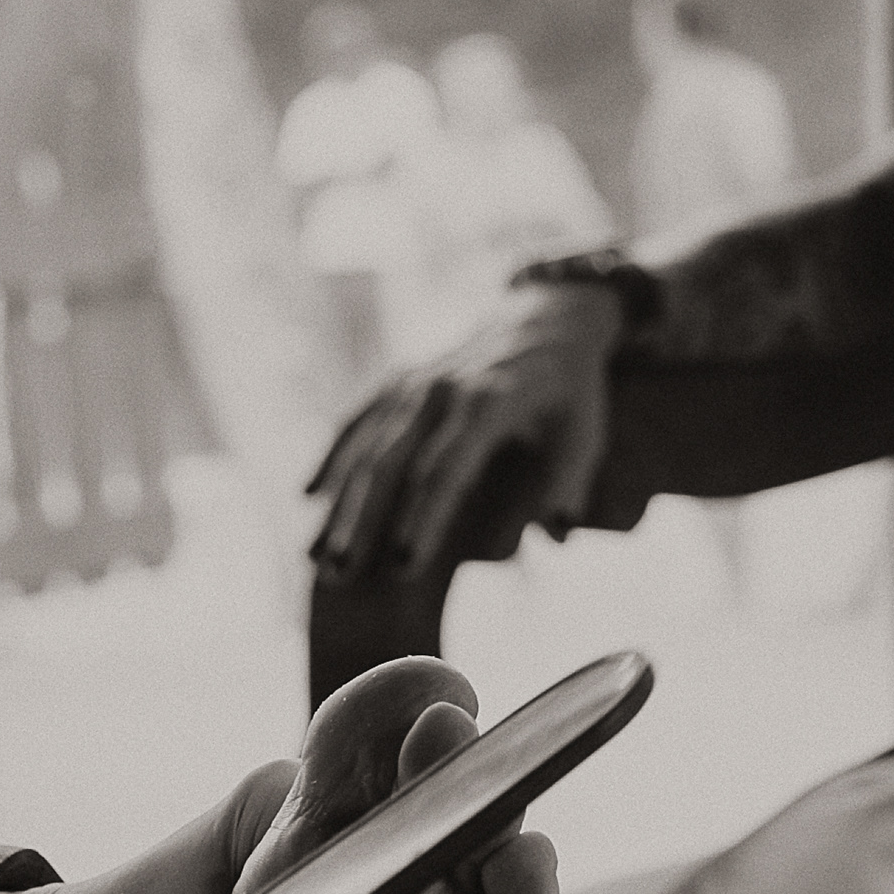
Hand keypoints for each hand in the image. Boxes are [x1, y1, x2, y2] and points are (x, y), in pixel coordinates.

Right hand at [307, 283, 622, 592]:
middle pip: (392, 461)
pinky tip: (306, 496)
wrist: (546, 318)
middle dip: (363, 521)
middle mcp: (443, 388)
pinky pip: (356, 419)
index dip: (423, 519)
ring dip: (339, 502)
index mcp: (490, 401)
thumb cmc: (571, 392)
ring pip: (366, 445)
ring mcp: (414, 380)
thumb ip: (570, 486)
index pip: (447, 469)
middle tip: (340, 575)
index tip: (402, 567)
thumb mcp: (586, 434)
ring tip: (316, 557)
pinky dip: (331, 456)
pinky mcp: (397, 379)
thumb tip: (555, 537)